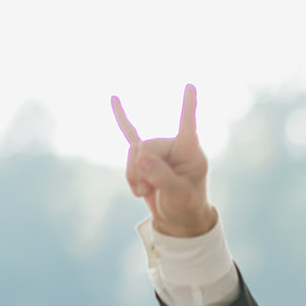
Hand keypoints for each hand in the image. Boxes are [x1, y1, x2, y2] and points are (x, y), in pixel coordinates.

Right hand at [111, 84, 217, 237]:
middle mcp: (175, 146)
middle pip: (145, 146)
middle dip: (140, 170)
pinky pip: (130, 134)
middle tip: (145, 191)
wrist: (178, 219)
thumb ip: (161, 176)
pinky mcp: (147, 157)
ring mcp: (160, 150)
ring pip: (133, 152)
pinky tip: (114, 100)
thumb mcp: (178, 194)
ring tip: (142, 191)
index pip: (187, 124)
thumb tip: (140, 158)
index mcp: (189, 151)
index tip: (191, 86)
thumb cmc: (185, 206)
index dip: (188, 105)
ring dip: (132, 175)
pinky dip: (122, 118)